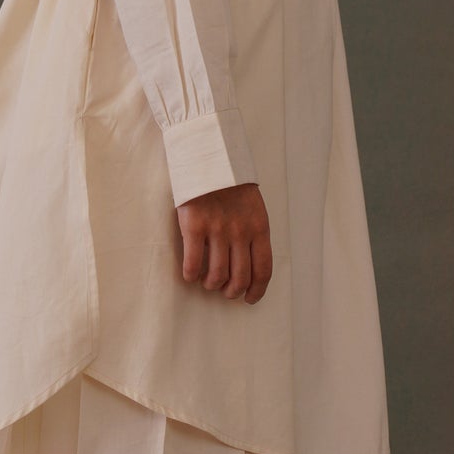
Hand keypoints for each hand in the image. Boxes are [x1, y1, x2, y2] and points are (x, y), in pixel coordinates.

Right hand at [175, 182, 271, 302]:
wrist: (208, 155)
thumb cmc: (230, 181)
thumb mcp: (253, 206)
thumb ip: (253, 231)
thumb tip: (249, 262)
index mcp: (259, 227)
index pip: (263, 270)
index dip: (257, 290)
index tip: (250, 298)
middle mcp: (240, 232)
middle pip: (240, 278)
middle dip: (232, 291)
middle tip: (225, 290)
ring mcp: (217, 229)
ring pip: (217, 275)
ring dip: (211, 285)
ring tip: (207, 282)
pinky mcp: (194, 226)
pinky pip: (193, 263)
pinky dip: (191, 275)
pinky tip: (190, 274)